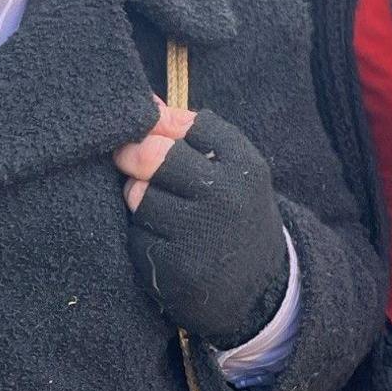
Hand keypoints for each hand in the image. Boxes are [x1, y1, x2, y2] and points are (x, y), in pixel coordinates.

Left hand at [113, 98, 288, 344]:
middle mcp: (226, 197)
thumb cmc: (236, 214)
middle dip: (134, 157)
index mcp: (244, 165)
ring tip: (156, 208)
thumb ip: (191, 133)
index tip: (159, 140)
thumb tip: (146, 102)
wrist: (261, 289)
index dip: (163, 130)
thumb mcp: (234, 170)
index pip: (186, 124)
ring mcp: (200, 235)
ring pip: (138, 196)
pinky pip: (135, 235)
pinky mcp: (175, 269)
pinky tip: (162, 241)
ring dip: (137, 199)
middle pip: (154, 156)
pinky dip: (140, 235)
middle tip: (130, 162)